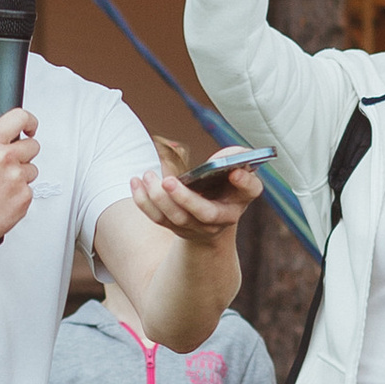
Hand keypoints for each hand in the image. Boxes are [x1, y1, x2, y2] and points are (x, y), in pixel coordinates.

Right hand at [0, 105, 39, 255]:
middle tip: (9, 166)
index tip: (30, 128)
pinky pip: (30, 190)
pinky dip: (19, 195)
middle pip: (33, 146)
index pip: (19, 118)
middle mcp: (4, 158)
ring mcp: (17, 178)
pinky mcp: (25, 197)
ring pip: (32, 169)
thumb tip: (8, 139)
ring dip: (21, 176)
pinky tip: (2, 199)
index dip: (29, 122)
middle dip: (24, 154)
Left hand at [125, 156, 260, 244]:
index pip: (249, 191)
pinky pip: (157, 217)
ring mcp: (196, 226)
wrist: (213, 220)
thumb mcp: (237, 174)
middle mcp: (220, 218)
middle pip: (204, 213)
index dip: (244, 182)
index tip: (236, 171)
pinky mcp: (175, 226)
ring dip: (158, 197)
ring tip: (148, 175)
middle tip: (168, 181)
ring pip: (176, 217)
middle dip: (185, 198)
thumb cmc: (226, 188)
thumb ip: (236, 160)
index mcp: (240, 199)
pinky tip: (135, 182)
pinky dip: (143, 201)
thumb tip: (228, 157)